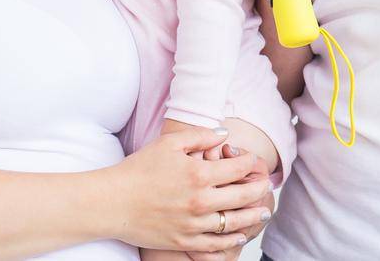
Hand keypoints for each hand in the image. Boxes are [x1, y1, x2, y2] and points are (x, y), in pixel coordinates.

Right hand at [108, 126, 273, 253]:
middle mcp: (200, 201)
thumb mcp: (168, 144)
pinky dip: (231, 241)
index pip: (238, 168)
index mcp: (198, 174)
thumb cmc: (138, 170)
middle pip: (243, 196)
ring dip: (252, 217)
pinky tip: (239, 235)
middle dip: (259, 190)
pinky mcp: (184, 242)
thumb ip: (200, 136)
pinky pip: (216, 245)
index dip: (251, 163)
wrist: (112, 202)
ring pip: (234, 223)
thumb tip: (224, 135)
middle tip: (266, 188)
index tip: (254, 162)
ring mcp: (193, 224)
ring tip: (263, 212)